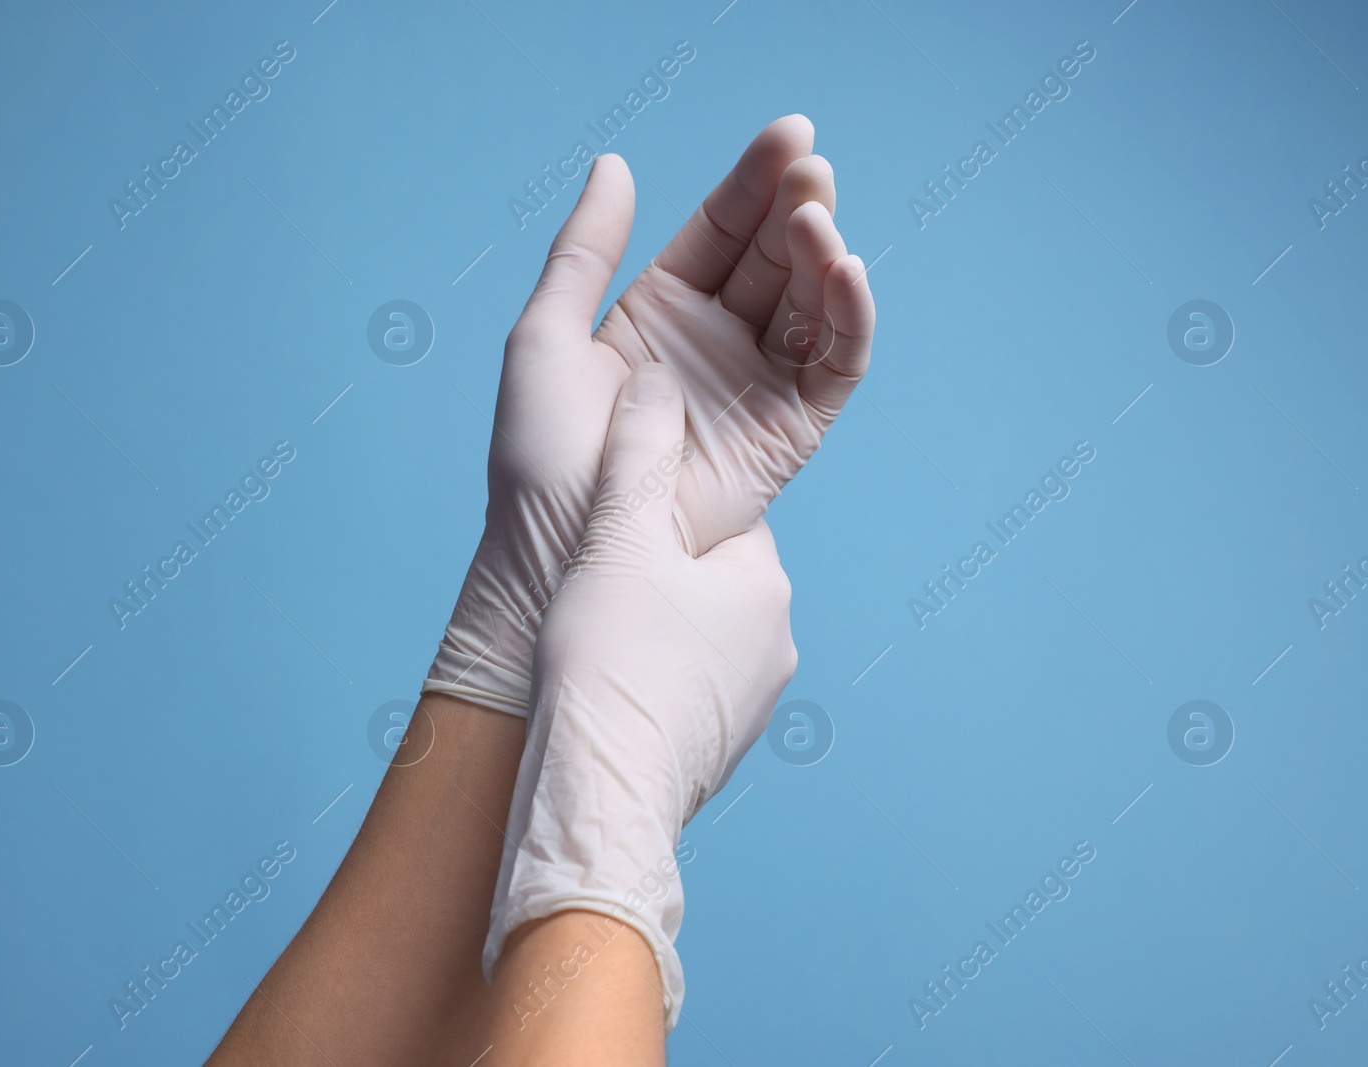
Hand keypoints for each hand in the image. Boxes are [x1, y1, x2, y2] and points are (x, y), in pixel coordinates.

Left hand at [424, 115, 872, 714]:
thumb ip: (583, 249)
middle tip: (812, 167)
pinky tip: (844, 275)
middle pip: (773, 258)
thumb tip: (614, 165)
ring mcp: (755, 385)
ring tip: (819, 222)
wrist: (561, 549)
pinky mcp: (789, 433)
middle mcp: (715, 340)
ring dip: (823, 257)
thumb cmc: (539, 453)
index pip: (721, 231)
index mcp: (660, 310)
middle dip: (796, 208)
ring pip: (809, 305)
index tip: (788, 134)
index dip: (753, 182)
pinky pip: (832, 368)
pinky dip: (847, 320)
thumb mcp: (545, 335)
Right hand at [483, 364, 797, 1026]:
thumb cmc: (610, 663)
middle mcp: (776, 641)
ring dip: (650, 634)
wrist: (600, 793)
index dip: (652, 522)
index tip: (609, 540)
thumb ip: (640, 456)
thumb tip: (655, 383)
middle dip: (651, 582)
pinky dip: (651, 685)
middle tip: (592, 596)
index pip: (714, 521)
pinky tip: (606, 693)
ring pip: (695, 638)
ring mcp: (754, 702)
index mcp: (763, 582)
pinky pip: (686, 691)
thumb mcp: (619, 538)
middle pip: (705, 580)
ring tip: (592, 647)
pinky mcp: (722, 747)